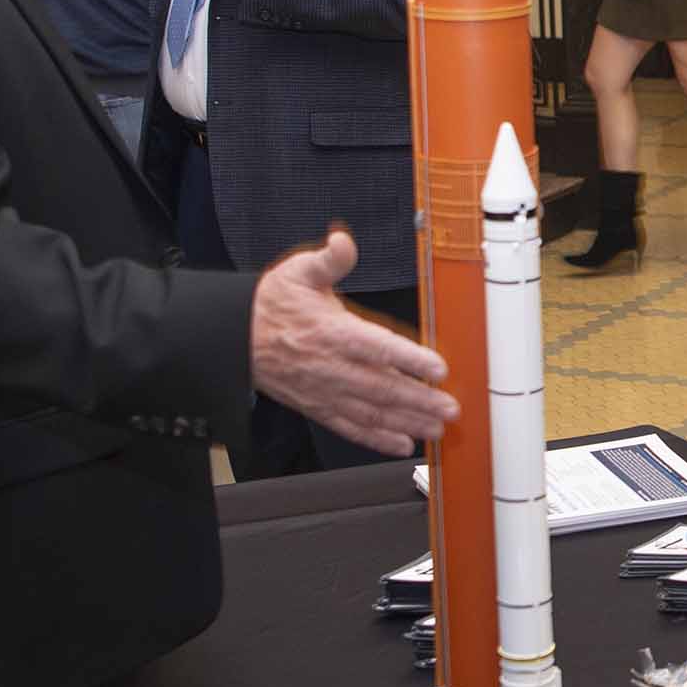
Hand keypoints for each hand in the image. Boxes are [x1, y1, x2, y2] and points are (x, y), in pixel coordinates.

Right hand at [248, 230, 454, 455]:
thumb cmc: (273, 305)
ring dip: (407, 423)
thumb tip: (342, 242)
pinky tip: (401, 444)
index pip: (378, 347)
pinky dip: (377, 439)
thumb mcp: (299, 271)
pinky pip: (351, 427)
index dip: (410, 359)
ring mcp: (326, 390)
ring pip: (372, 412)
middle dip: (420, 400)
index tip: (438, 368)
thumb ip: (329, 259)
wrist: (236, 337)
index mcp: (333, 332)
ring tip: (436, 429)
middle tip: (450, 408)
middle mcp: (333, 366)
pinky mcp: (318, 406)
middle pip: (383, 387)